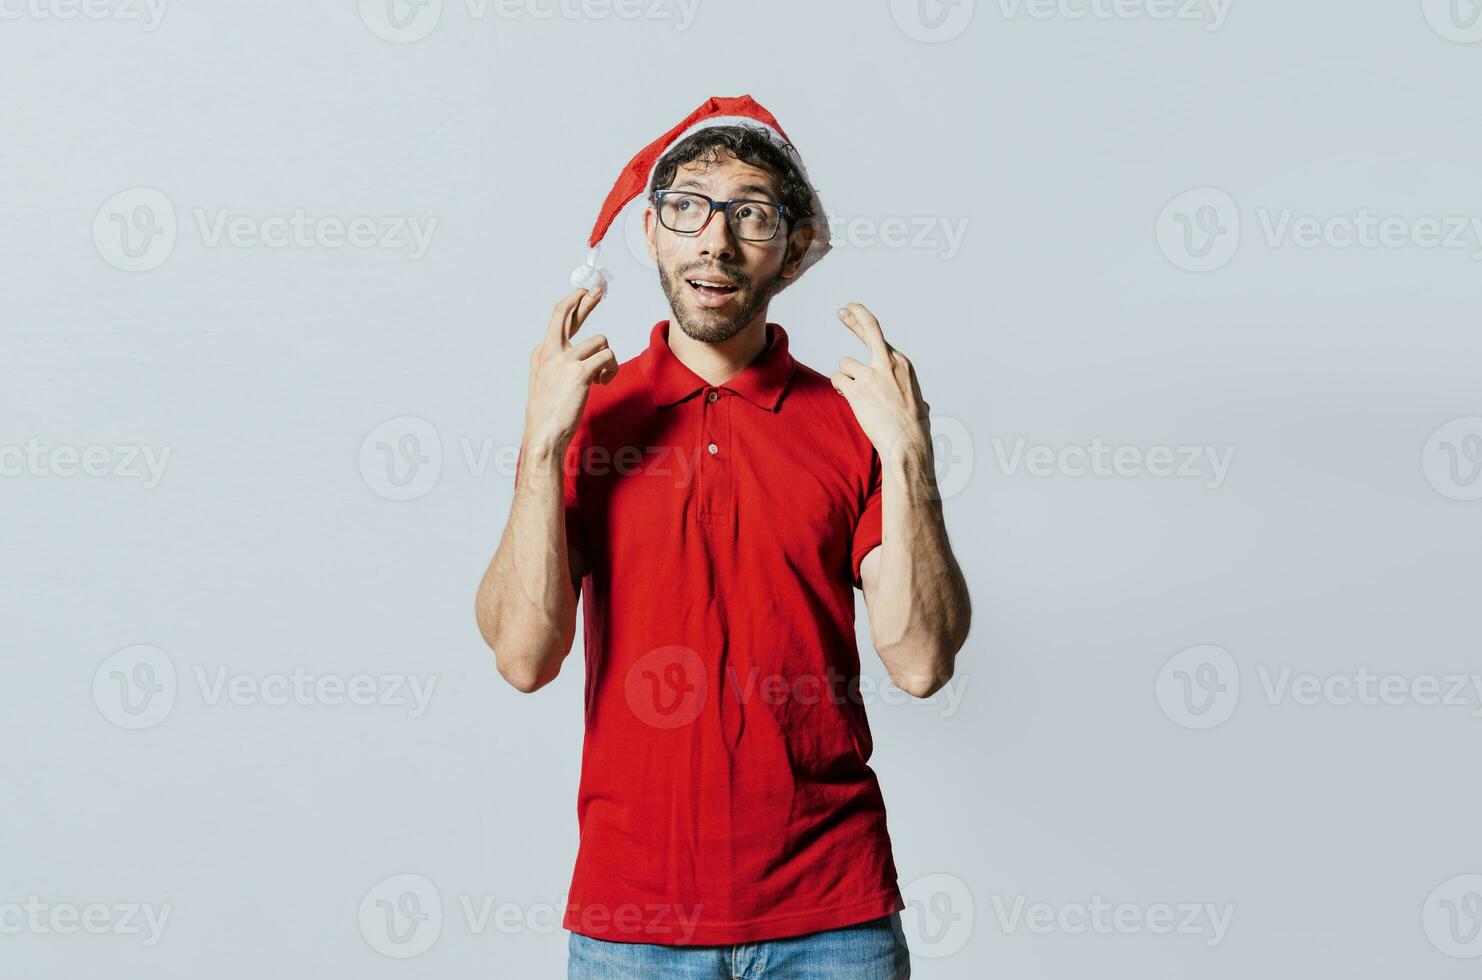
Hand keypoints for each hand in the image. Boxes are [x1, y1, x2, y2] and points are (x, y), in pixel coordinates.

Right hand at [523, 286, 615, 449]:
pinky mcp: (580, 372)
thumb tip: (582, 357)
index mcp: (542, 353)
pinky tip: (603, 382)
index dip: (573, 303)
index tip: (585, 292)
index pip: (559, 319)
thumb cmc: (549, 413)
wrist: (544, 433)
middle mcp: (550, 352)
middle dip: (584, 300)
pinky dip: (610, 370)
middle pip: (567, 314)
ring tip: (602, 377)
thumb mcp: (547, 382)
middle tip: (599, 290)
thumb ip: (559, 364)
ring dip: (607, 359)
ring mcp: (564, 360)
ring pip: (600, 342)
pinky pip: (607, 358)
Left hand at [830, 302, 931, 464]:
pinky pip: (838, 379)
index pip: (878, 336)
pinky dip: (840, 387)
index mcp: (902, 364)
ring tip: (857, 395)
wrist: (907, 443)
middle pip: (868, 328)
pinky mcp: (857, 389)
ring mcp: (871, 375)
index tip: (852, 311)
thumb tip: (925, 406)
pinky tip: (849, 398)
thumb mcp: (919, 403)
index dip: (862, 322)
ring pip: (845, 363)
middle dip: (854, 317)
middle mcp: (888, 363)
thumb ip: (914, 398)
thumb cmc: (914, 428)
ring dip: (846, 378)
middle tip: (842, 310)